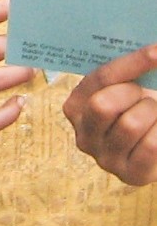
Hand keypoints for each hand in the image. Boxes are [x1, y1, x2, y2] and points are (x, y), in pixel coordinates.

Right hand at [62, 44, 156, 185]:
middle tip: (145, 96)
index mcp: (75, 107)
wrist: (153, 147)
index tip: (155, 51)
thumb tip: (151, 50)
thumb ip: (128, 71)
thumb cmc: (139, 111)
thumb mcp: (125, 89)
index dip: (131, 63)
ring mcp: (105, 158)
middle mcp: (83, 134)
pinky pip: (150, 146)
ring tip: (153, 115)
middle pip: (102, 105)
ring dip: (152, 114)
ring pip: (130, 124)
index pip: (100, 78)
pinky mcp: (129, 175)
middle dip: (133, 95)